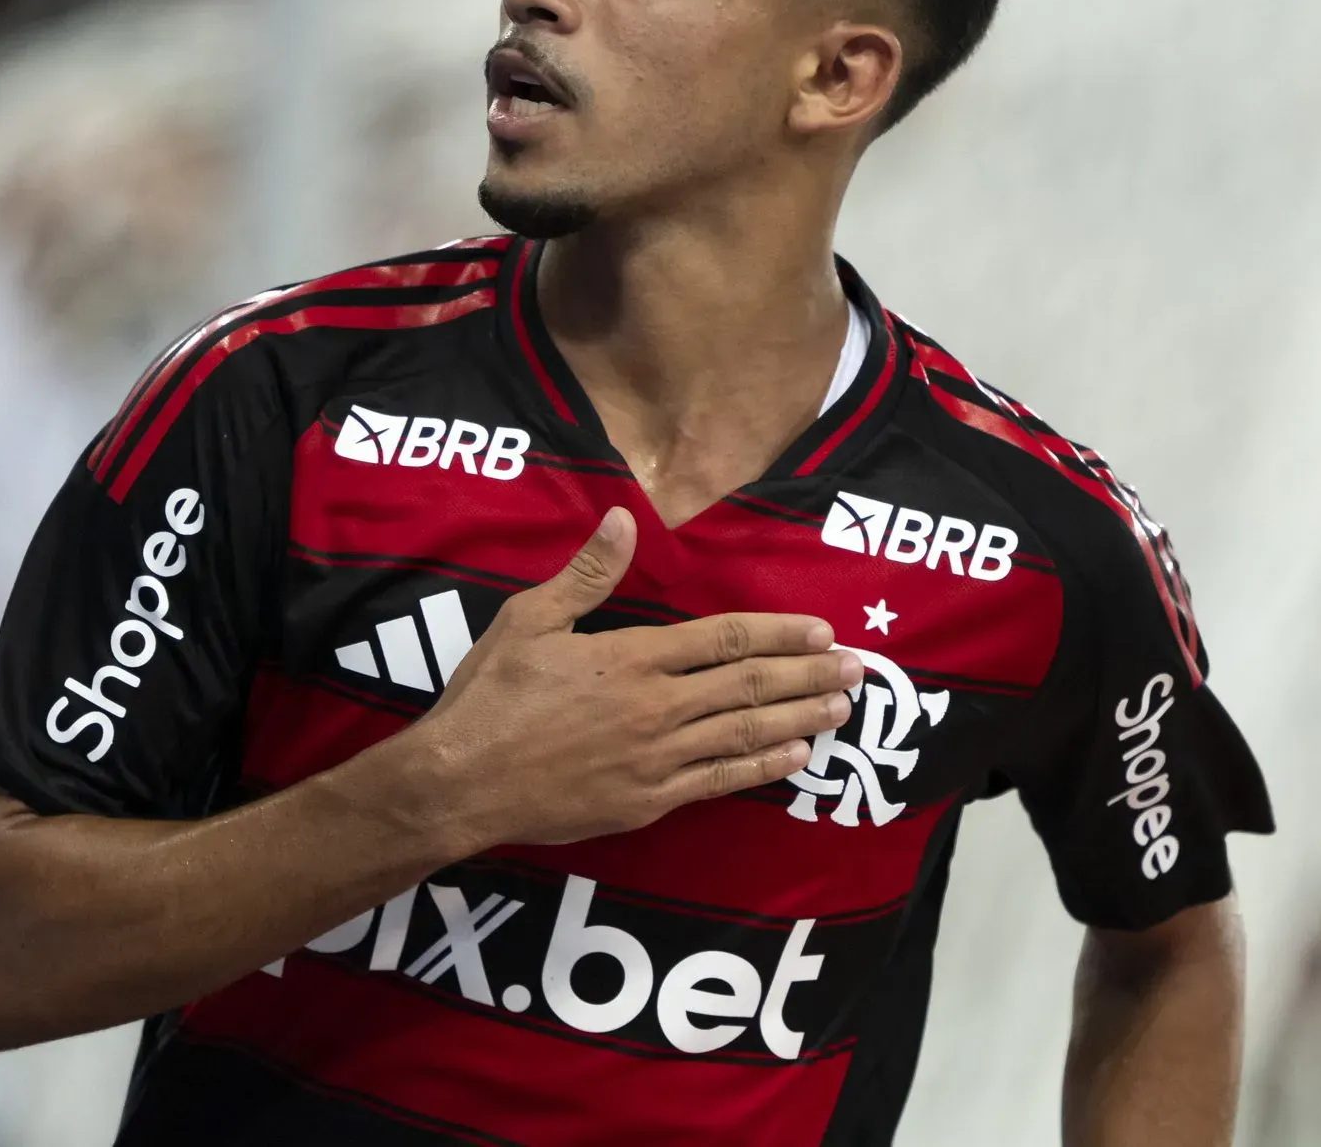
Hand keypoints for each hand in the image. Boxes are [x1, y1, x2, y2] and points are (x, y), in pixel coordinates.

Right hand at [406, 507, 858, 846]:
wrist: (460, 783)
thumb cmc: (491, 698)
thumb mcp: (529, 621)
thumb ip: (585, 574)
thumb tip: (624, 518)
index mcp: (632, 658)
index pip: (724, 639)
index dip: (778, 634)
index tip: (820, 630)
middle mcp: (657, 707)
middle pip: (749, 685)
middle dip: (809, 675)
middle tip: (859, 668)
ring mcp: (658, 759)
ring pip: (745, 733)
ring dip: (800, 718)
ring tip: (842, 708)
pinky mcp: (649, 801)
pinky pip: (720, 780)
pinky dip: (763, 767)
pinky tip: (795, 757)